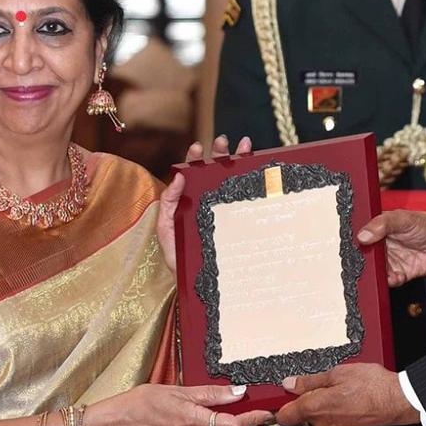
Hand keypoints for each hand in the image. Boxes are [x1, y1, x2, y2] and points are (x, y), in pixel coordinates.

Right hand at [91, 382, 270, 425]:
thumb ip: (209, 394)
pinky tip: (206, 410)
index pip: (234, 424)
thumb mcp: (177, 391)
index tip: (268, 412)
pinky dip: (211, 422)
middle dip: (241, 416)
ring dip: (225, 418)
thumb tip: (237, 392)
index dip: (254, 418)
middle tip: (253, 400)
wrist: (116, 424)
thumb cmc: (140, 403)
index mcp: (194, 422)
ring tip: (230, 401)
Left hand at [156, 134, 251, 273]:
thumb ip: (168, 203)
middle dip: (221, 153)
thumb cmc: (178, 259)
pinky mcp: (239, 224)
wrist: (197, 285)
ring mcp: (225, 213)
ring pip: (234, 182)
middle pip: (216, 173)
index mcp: (190, 202)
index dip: (196, 159)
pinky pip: (247, 203)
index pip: (193, 175)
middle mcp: (209, 203)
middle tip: (223, 141)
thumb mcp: (166, 229)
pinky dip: (254, 185)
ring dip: (239, 160)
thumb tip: (177, 176)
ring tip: (244, 145)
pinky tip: (258, 171)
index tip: (198, 148)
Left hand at [275, 363, 417, 425]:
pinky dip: (333, 407)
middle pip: (300, 414)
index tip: (283, 394)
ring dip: (320, 402)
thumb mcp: (337, 373)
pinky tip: (346, 394)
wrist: (398, 401)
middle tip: (317, 381)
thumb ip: (310, 381)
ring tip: (336, 386)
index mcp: (314, 409)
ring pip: (316, 415)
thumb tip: (290, 384)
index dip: (280, 405)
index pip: (283, 416)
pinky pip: (331, 417)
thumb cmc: (372, 386)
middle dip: (304, 400)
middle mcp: (321, 423)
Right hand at [355, 208, 425, 286]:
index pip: (361, 234)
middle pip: (364, 255)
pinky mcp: (396, 274)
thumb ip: (383, 223)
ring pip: (374, 269)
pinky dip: (388, 280)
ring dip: (373, 272)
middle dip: (361, 259)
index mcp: (378, 228)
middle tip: (362, 259)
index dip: (355, 239)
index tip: (353, 243)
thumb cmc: (425, 227)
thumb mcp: (403, 218)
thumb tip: (363, 235)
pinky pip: (387, 280)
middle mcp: (380, 246)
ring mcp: (388, 261)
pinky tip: (393, 276)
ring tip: (376, 270)